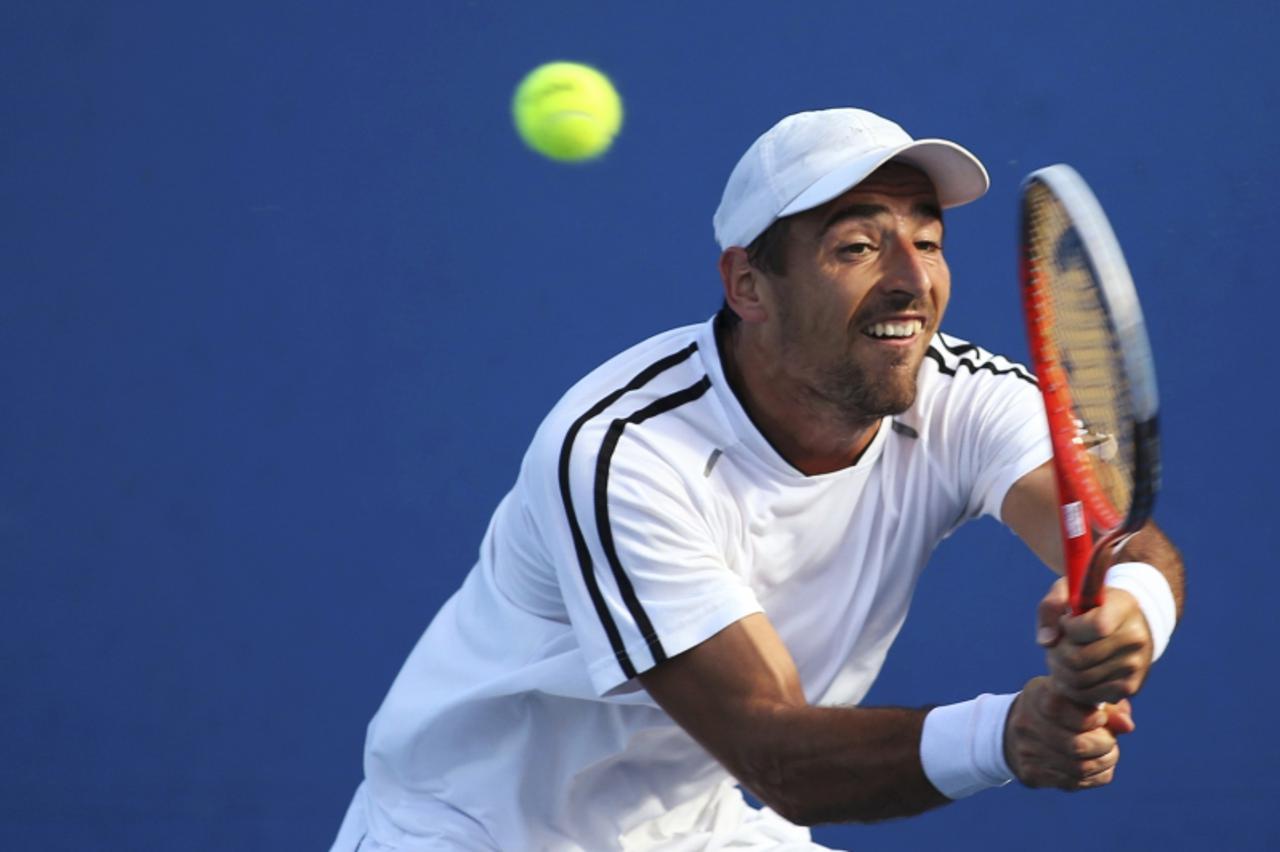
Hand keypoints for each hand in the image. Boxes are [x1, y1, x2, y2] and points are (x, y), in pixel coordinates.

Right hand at [1004, 676, 1134, 790]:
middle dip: (1105, 745)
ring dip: (1104, 763)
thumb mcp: (1075, 697)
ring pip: (1079, 769)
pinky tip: (1094, 765)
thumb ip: (1106, 707)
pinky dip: (1094, 776)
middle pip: (1079, 746)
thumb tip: (1128, 726)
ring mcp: (1027, 752)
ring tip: (1107, 753)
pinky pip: (1074, 783)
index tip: (1101, 717)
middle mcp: (1027, 724)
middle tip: (1110, 740)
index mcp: (1038, 697)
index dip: (1098, 720)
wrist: (1008, 730)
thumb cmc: (1055, 708)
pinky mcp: (1031, 774)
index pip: (1077, 716)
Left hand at [1037, 577, 1153, 704]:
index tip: (1066, 621)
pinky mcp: (1130, 687)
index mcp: (1125, 606)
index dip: (1070, 627)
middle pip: (1079, 658)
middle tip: (1056, 644)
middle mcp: (1136, 637)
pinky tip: (1070, 671)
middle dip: (1056, 652)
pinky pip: (1088, 695)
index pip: (1096, 626)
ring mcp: (1135, 664)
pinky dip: (1071, 687)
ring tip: (1059, 657)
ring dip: (1059, 670)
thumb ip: (1051, 607)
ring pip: (1079, 679)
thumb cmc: (1089, 605)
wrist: (1125, 624)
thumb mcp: (1069, 591)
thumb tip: (1046, 642)